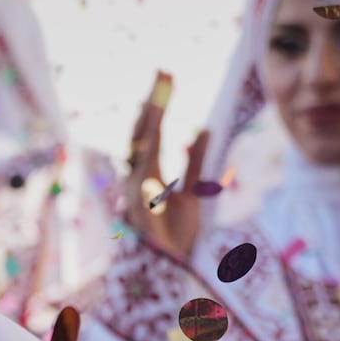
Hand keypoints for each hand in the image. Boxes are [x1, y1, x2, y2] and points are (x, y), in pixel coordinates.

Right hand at [120, 76, 209, 263]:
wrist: (166, 269)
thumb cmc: (174, 235)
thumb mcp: (193, 192)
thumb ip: (195, 161)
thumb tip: (203, 130)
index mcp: (146, 173)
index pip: (151, 131)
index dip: (158, 105)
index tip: (167, 78)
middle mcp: (137, 174)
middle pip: (142, 129)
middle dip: (152, 100)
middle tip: (164, 71)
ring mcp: (136, 183)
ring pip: (142, 138)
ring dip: (153, 110)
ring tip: (163, 84)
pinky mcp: (142, 194)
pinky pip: (148, 158)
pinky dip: (154, 134)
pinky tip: (163, 115)